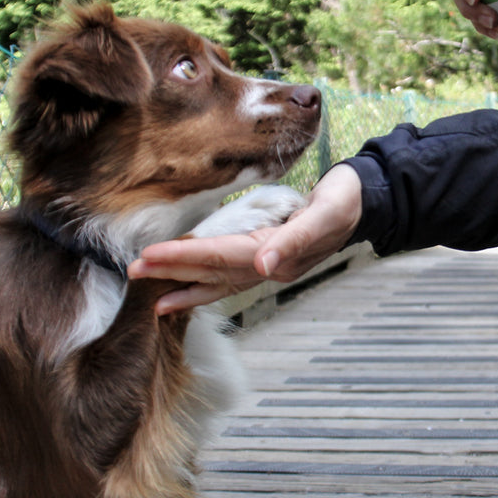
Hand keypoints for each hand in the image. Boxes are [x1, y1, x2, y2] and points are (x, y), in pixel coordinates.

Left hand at [128, 164, 363, 314]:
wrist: (364, 202)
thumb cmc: (345, 201)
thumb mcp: (327, 212)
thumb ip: (295, 239)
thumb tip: (264, 265)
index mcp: (277, 254)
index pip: (220, 257)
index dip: (183, 258)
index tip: (149, 258)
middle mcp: (269, 268)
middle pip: (212, 272)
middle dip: (171, 273)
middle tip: (132, 272)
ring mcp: (268, 268)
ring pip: (218, 280)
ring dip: (184, 286)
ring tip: (152, 296)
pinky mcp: (268, 260)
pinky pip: (229, 278)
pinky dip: (206, 285)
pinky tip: (188, 290)